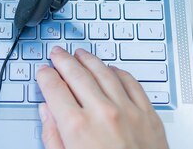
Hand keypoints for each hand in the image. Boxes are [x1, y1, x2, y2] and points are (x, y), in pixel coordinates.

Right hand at [36, 46, 167, 148]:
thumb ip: (53, 137)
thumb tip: (47, 114)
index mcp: (77, 127)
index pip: (54, 88)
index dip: (45, 76)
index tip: (43, 72)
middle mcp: (102, 113)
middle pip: (76, 73)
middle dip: (63, 61)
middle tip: (57, 54)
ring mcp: (128, 111)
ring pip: (103, 72)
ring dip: (89, 60)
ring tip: (80, 54)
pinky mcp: (148, 115)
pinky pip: (131, 82)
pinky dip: (118, 72)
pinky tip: (110, 69)